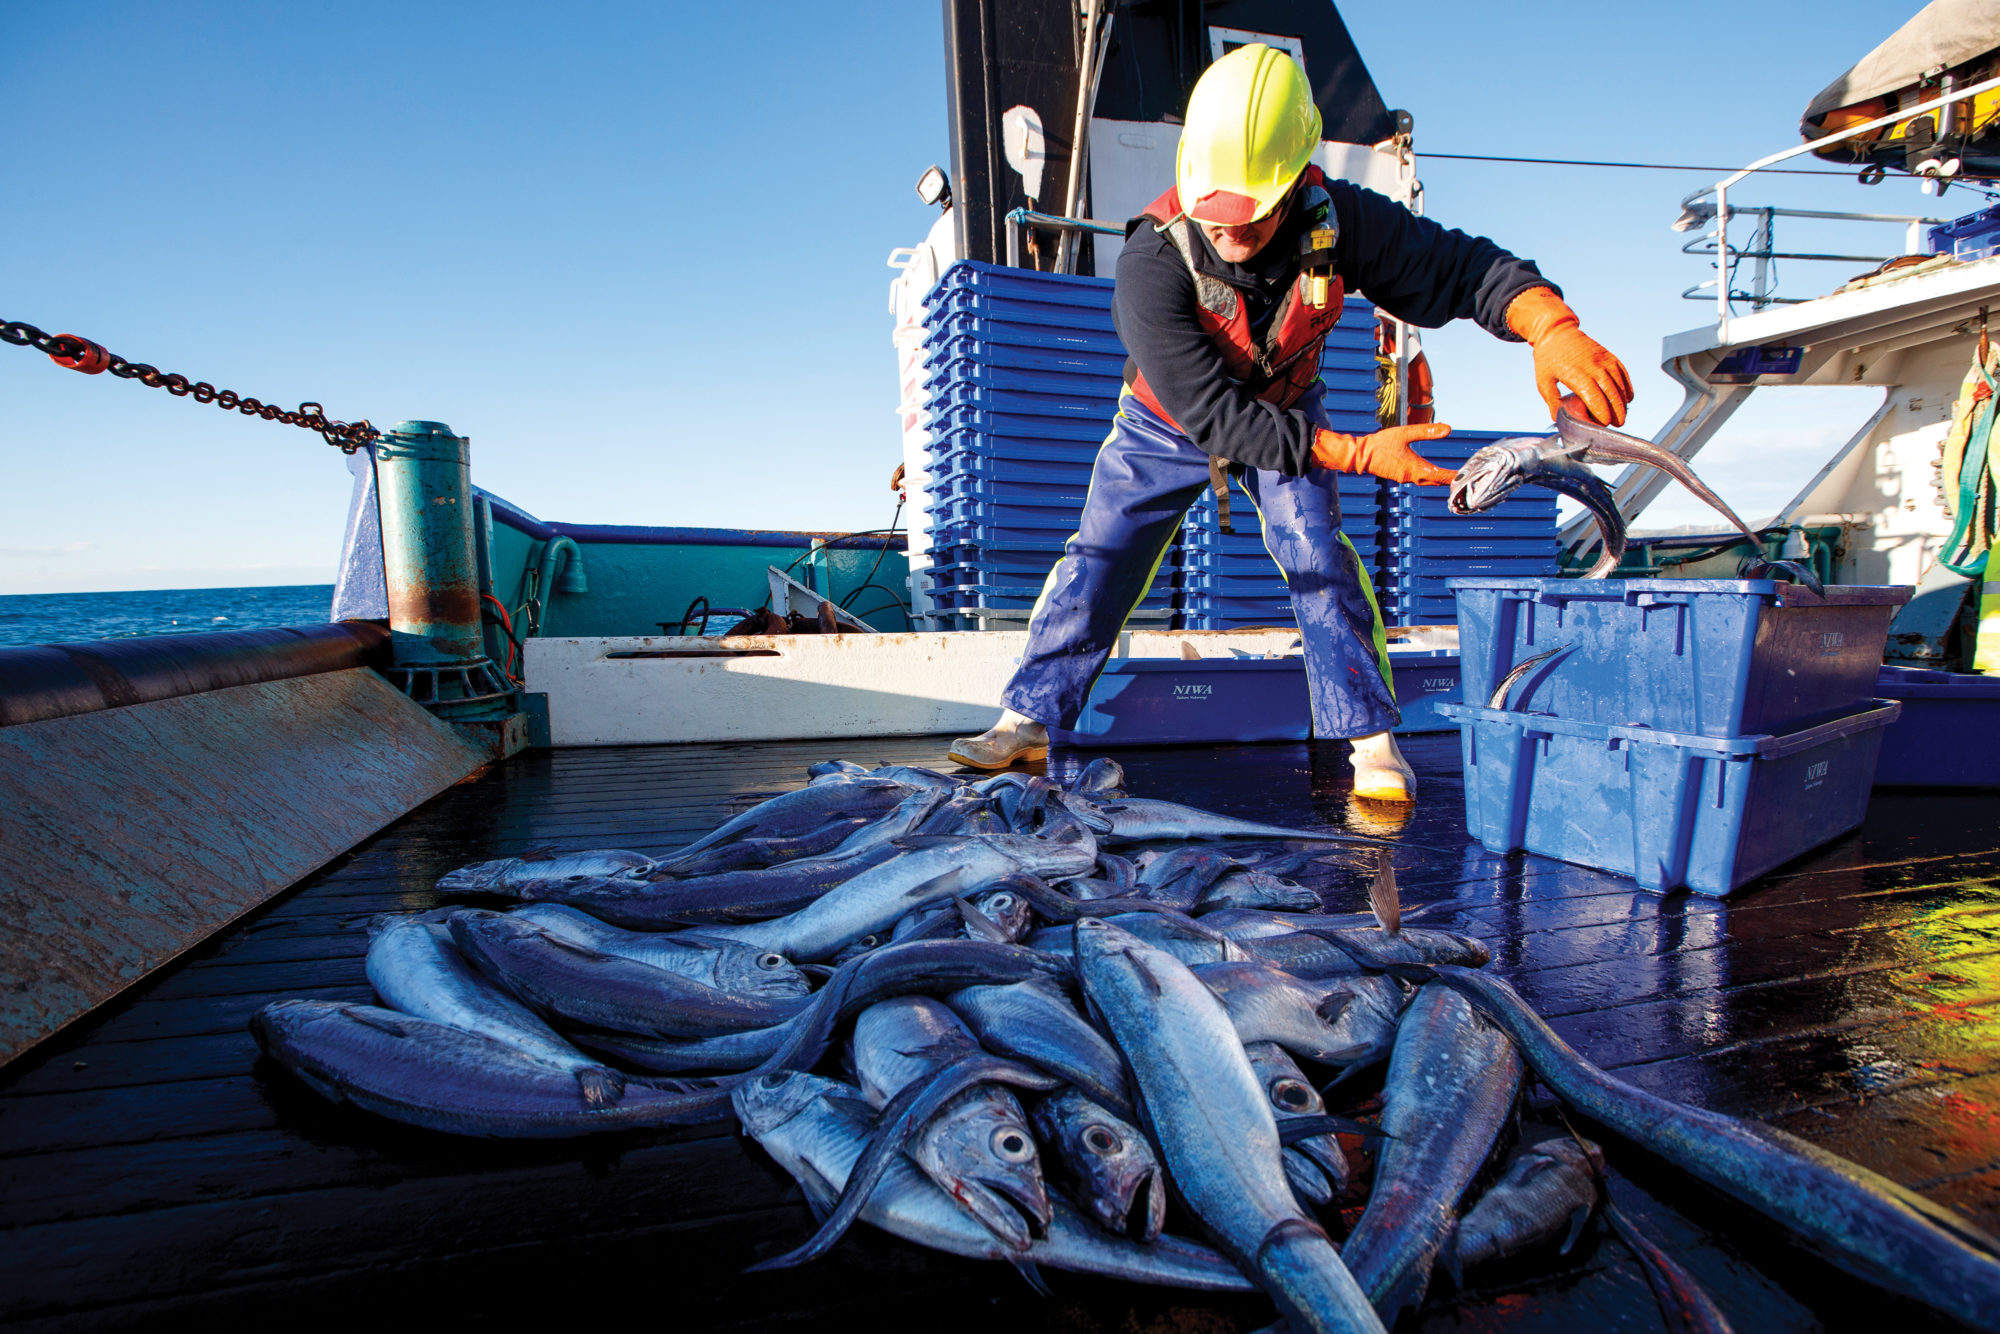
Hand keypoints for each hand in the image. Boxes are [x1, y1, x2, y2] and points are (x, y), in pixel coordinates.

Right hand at [1312, 422, 1455, 484]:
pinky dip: (1429, 478)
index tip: (1466, 477)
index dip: (1454, 477)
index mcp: (1415, 468)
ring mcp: (1405, 478)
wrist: (1360, 455)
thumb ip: (1426, 431)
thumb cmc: (1381, 444)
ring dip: (1439, 480)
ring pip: (1427, 482)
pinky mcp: (1399, 476)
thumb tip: (1448, 429)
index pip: (1440, 476)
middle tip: (1463, 479)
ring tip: (1451, 477)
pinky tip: (1432, 474)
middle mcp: (1411, 477)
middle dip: (1449, 481)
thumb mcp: (1405, 433)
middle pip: (1436, 482)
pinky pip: (1419, 480)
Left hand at [1506, 287, 1633, 426]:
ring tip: (1622, 415)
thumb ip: (1552, 401)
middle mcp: (1593, 367)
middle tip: (1617, 425)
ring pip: (1619, 383)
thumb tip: (1558, 419)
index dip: (1602, 413)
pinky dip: (1627, 386)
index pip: (1595, 398)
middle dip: (1617, 411)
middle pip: (1611, 393)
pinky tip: (1627, 398)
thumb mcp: (1543, 381)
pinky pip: (1623, 372)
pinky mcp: (1609, 355)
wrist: (1556, 332)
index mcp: (1576, 375)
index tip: (1604, 423)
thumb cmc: (1548, 358)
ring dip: (1623, 401)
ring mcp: (1603, 360)